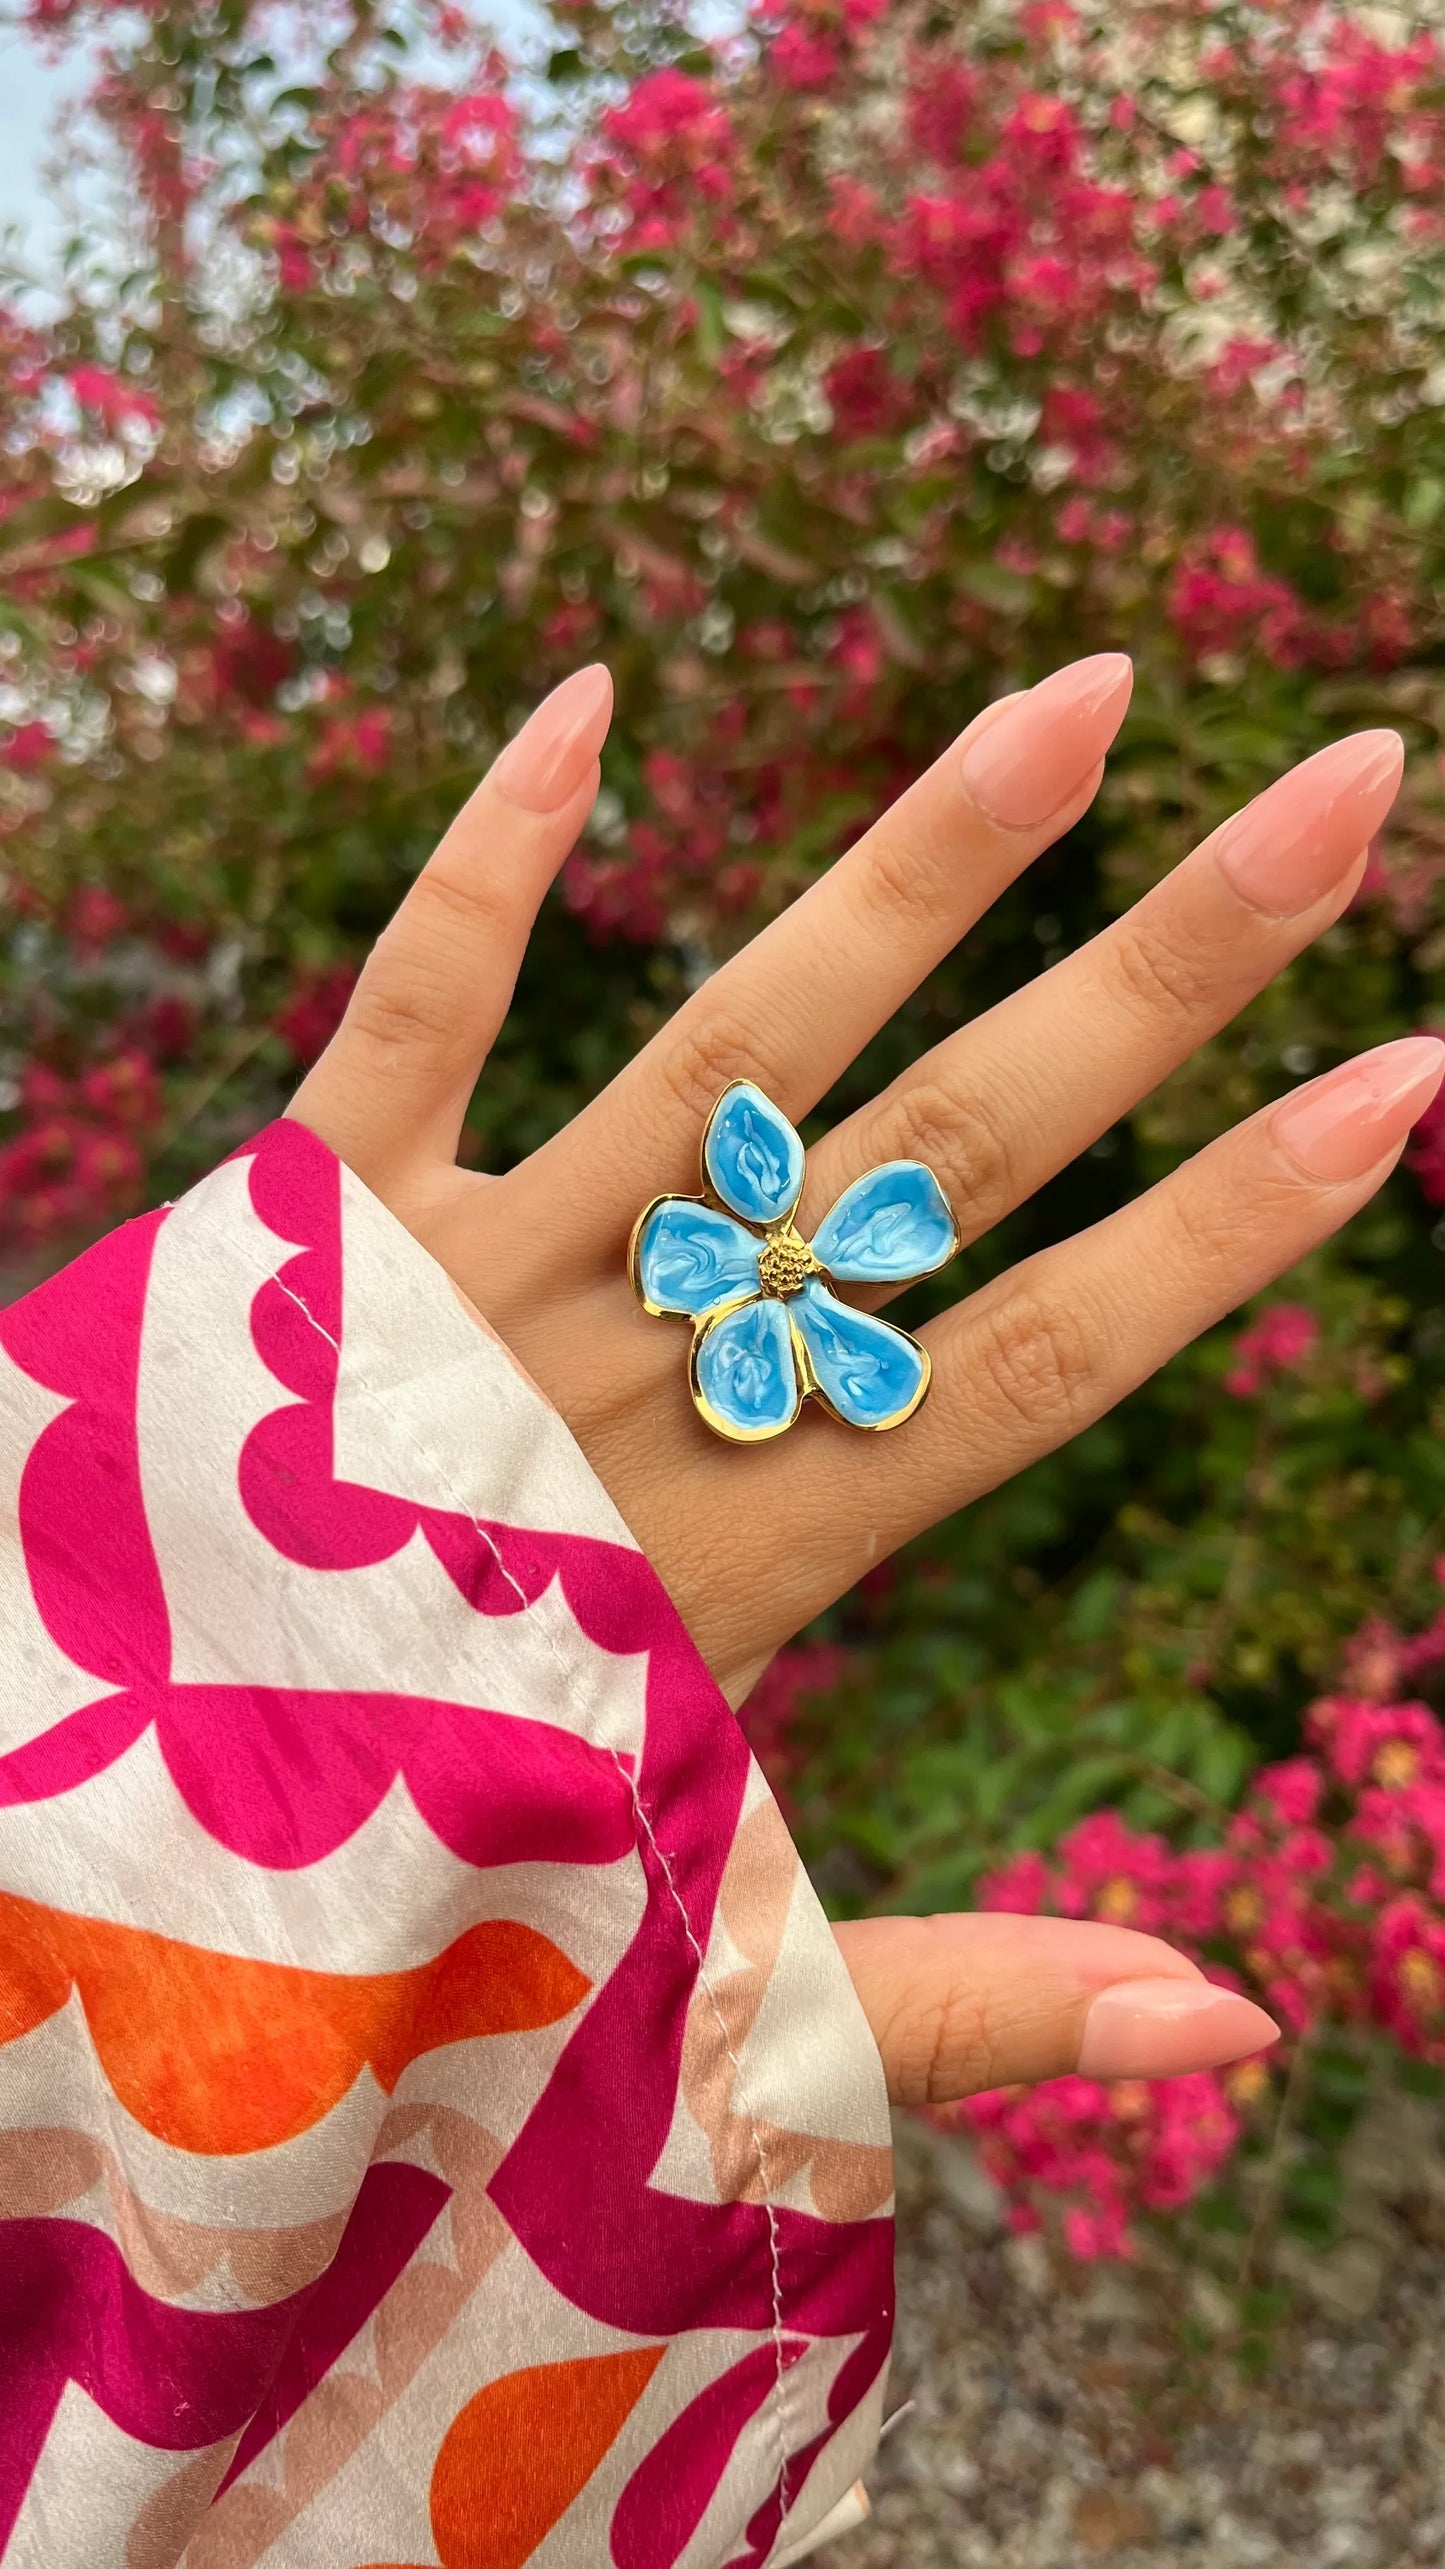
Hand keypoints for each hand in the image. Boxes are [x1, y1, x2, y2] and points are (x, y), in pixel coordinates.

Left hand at [292, 655, 1432, 2101]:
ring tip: (1076, 699)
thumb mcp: (708, 1984)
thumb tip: (1240, 2034)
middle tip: (1347, 790)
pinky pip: (404, 1023)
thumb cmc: (413, 1934)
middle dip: (1155, 979)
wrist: (91, 1887)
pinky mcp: (300, 1238)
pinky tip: (594, 696)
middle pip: (939, 1162)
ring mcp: (465, 1296)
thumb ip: (966, 1994)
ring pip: (724, 1053)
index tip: (1406, 1078)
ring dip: (912, 871)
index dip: (1235, 1230)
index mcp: (746, 1570)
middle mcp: (634, 1397)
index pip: (1044, 1366)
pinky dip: (488, 865)